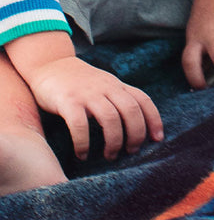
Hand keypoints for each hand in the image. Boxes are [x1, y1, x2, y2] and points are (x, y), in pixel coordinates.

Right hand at [23, 57, 162, 160]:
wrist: (49, 63)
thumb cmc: (80, 82)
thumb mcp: (105, 85)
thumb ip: (120, 99)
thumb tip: (139, 128)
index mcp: (117, 86)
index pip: (143, 101)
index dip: (154, 120)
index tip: (157, 139)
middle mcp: (106, 88)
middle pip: (131, 111)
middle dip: (136, 135)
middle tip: (131, 152)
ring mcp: (87, 94)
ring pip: (110, 119)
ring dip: (114, 142)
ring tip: (110, 156)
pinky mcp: (67, 101)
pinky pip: (80, 125)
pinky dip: (83, 143)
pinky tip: (83, 154)